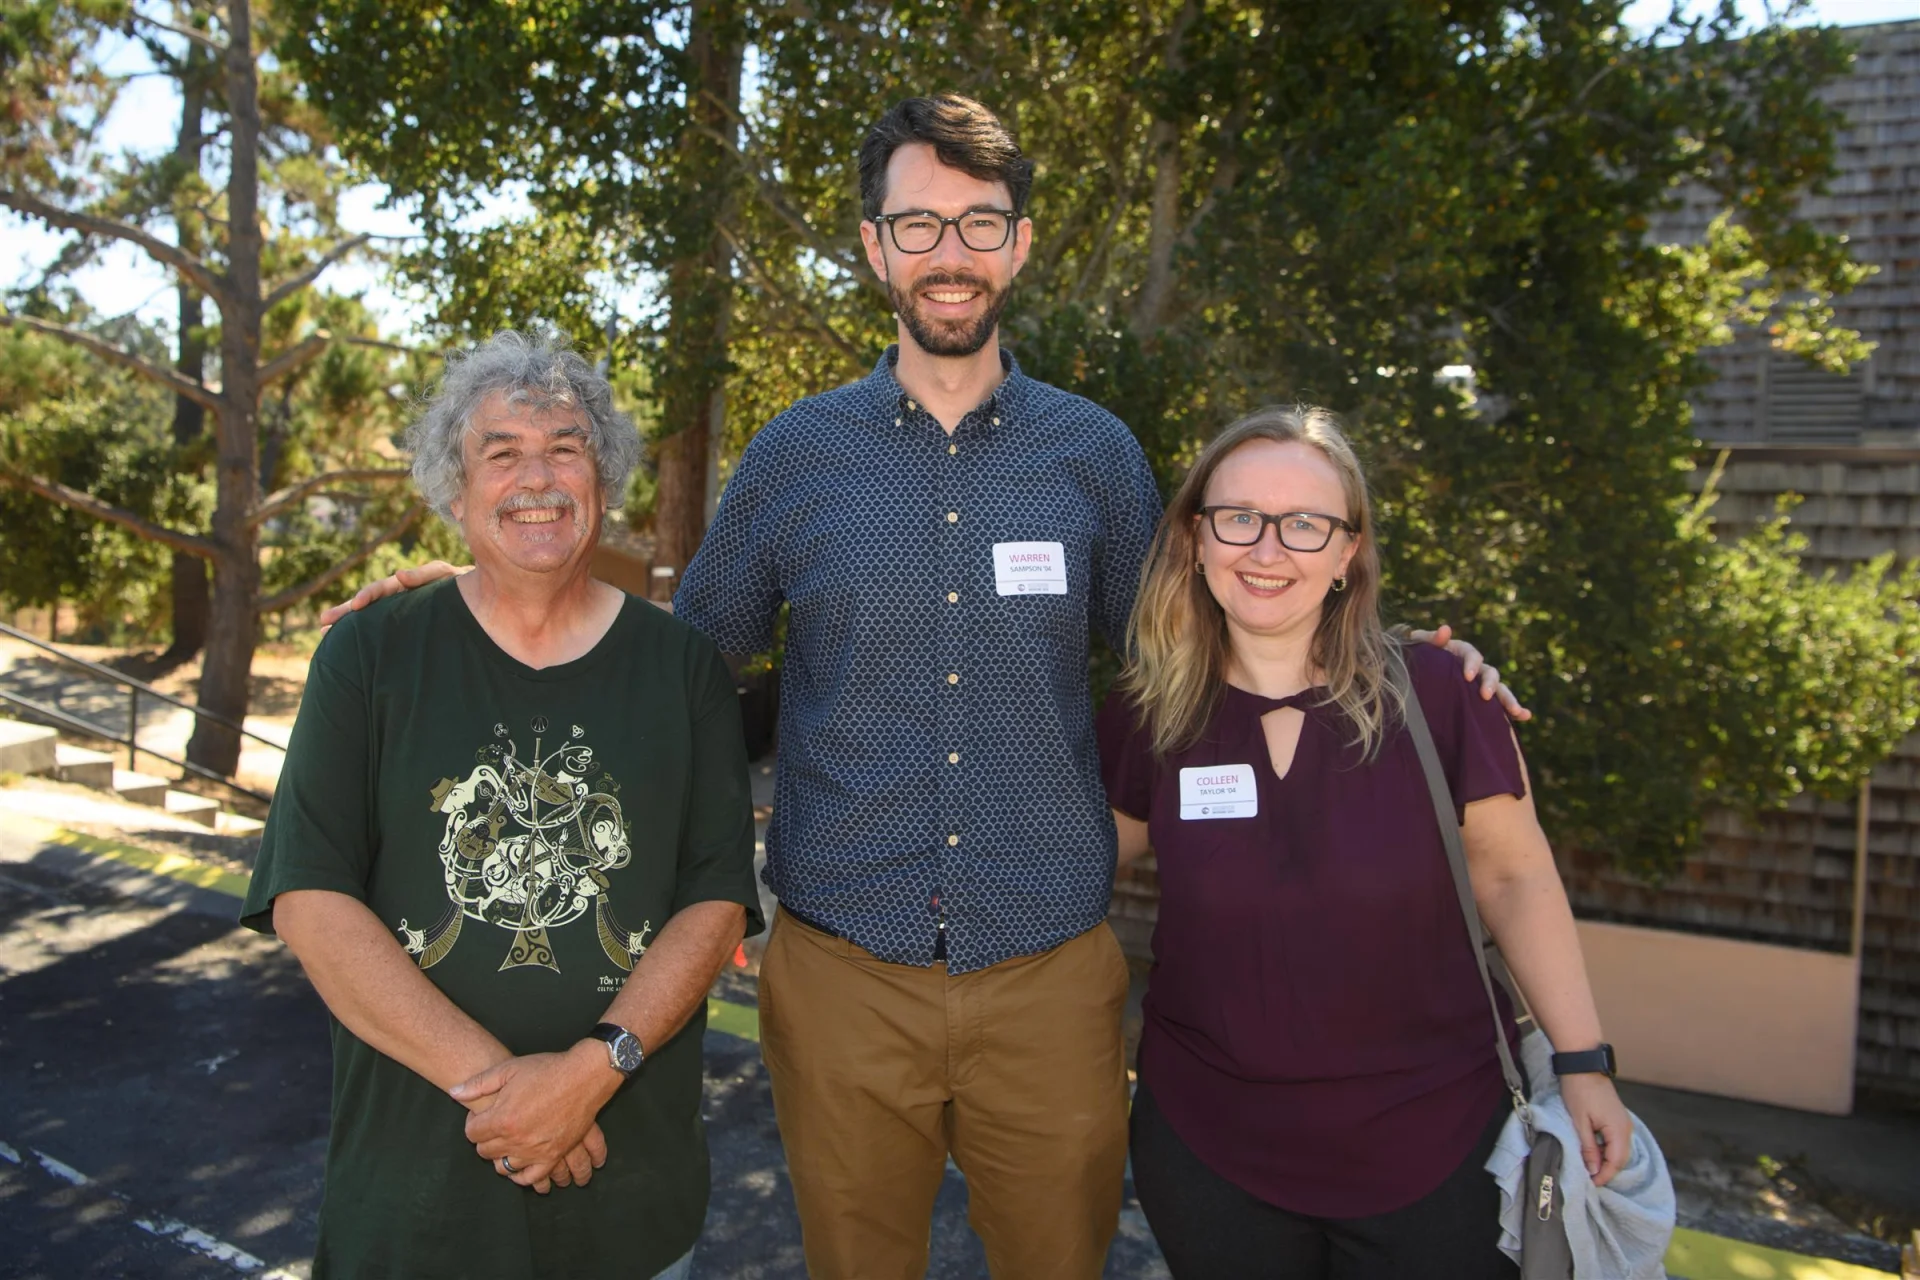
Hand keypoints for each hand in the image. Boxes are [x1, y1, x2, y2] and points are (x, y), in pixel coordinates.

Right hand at [317, 560, 466, 629]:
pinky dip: (366, 632)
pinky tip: (347, 642)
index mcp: (410, 585)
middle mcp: (402, 596)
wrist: (485, 595)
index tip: (354, 606)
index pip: (383, 589)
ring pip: (373, 616)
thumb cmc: (468, 585)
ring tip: (325, 631)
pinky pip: (383, 629)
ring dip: (350, 622)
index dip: (368, 596)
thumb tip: (399, 575)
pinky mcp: (409, 624)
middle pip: (370, 603)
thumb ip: (427, 575)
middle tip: (324, 622)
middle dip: (347, 611)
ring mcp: (403, 610)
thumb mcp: (449, 576)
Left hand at [451, 1044, 619, 1192]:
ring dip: (501, 1156)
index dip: (473, 1122)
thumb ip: (478, 1084)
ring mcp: (535, 1151)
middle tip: (495, 1125)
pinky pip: (531, 1178)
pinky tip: (520, 1165)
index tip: (482, 1115)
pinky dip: (521, 1176)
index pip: (472, 1133)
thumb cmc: (547, 1070)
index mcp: (502, 1119)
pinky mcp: (553, 1156)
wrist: (584, 1077)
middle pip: (485, 1151)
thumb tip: (454, 1092)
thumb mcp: (509, 1069)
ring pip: (504, 1167)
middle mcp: (516, 1140)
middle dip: (485, 1139)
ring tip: (507, 1142)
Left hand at [1408, 623, 1531, 721]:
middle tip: (1486, 695)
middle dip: (1490, 684)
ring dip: (1509, 699)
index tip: (1467, 677)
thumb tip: (1446, 629)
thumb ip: (1430, 638)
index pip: (1472, 655)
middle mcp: (1477, 668)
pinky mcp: (1483, 701)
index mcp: (1463, 653)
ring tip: (1516, 711)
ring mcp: (1481, 685)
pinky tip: (1526, 716)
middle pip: (1491, 673)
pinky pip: (1501, 706)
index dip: (1472, 664)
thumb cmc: (1420, 659)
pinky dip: (1515, 710)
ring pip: (1500, 690)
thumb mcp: (1420, 647)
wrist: (1418, 676)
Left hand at [1559, 1073, 1633, 1186]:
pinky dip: (1606, 1150)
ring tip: (1589, 1168)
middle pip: (1620, 1158)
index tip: (1591, 1185)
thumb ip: (1588, 1147)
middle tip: (1589, 1180)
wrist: (1583, 1065)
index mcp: (1619, 1131)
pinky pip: (1615, 1141)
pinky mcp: (1617, 1119)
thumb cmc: (1579, 1091)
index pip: (1616, 1162)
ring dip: (1605, 1161)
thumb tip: (1594, 1170)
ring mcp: (1623, 1123)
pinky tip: (1593, 1153)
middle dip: (1606, 1171)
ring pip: (1618, 1150)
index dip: (1604, 1176)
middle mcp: (1626, 1129)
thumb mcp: (1580, 1122)